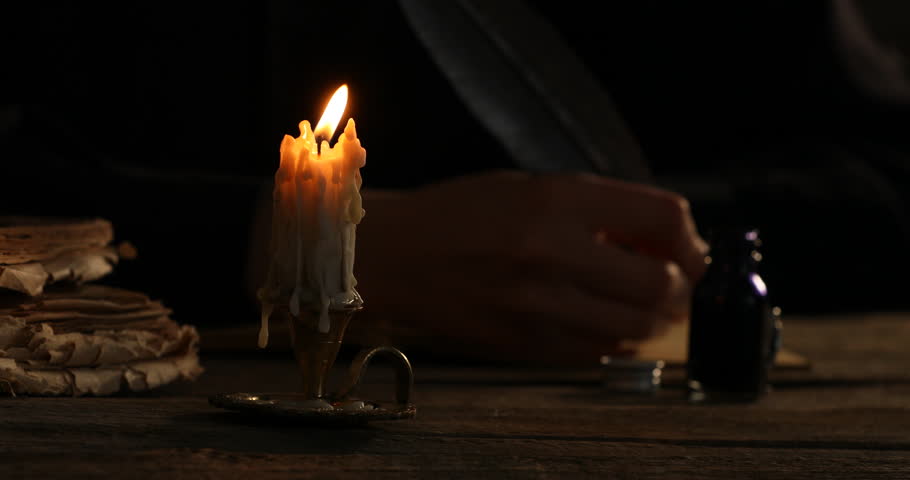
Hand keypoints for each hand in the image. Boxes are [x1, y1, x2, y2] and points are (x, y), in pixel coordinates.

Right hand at [351, 171, 707, 364]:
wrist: (392, 257)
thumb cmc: (457, 215)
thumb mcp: (529, 188)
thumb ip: (594, 210)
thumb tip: (656, 241)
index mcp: (556, 200)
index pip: (663, 216)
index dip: (690, 237)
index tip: (689, 249)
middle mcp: (552, 252)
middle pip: (661, 283)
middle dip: (681, 287)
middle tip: (673, 283)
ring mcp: (538, 306)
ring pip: (636, 326)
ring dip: (652, 318)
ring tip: (638, 304)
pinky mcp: (524, 344)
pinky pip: (597, 353)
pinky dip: (613, 340)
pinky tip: (599, 321)